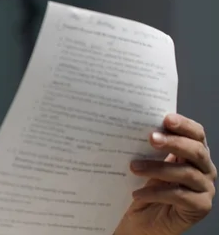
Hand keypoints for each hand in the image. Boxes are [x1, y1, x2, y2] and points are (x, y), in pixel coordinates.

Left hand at [114, 113, 216, 234]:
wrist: (144, 221)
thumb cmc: (147, 189)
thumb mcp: (149, 164)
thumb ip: (152, 148)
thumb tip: (135, 126)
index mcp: (194, 154)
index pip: (197, 134)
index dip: (184, 125)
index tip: (166, 118)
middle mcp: (205, 169)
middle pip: (196, 151)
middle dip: (174, 142)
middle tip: (151, 138)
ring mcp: (205, 189)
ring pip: (186, 173)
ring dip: (158, 168)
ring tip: (134, 167)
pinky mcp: (200, 207)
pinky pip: (179, 196)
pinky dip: (156, 192)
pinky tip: (137, 192)